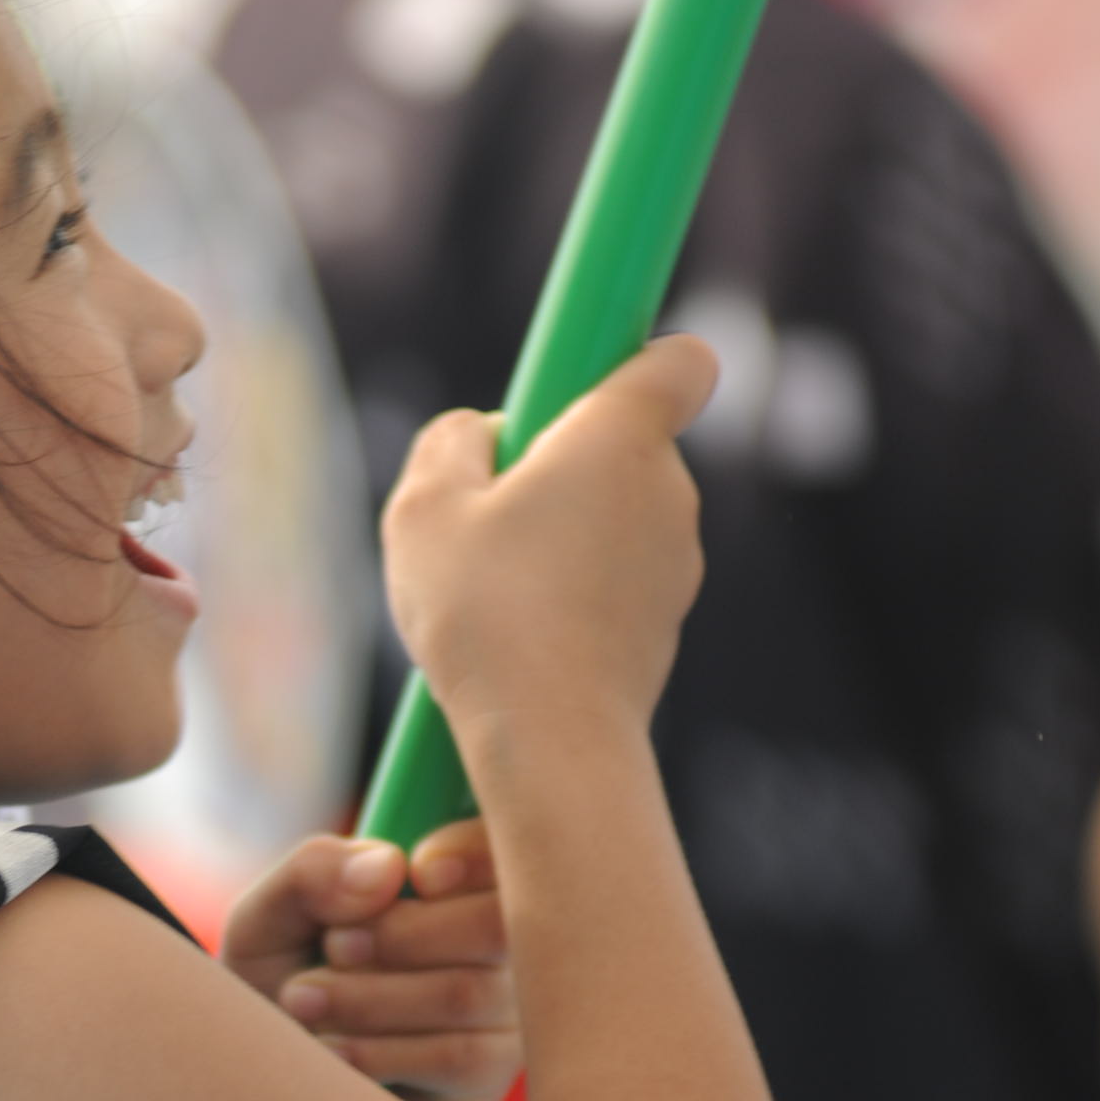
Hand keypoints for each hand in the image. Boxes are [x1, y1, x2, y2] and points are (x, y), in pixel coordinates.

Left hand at [223, 819, 517, 1100]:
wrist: (270, 1078)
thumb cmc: (282, 982)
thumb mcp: (270, 917)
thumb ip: (314, 873)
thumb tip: (388, 866)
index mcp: (458, 887)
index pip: (507, 850)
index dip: (468, 853)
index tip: (416, 872)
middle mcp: (498, 950)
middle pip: (497, 923)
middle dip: (401, 934)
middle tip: (333, 947)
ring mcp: (502, 1018)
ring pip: (466, 993)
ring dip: (369, 998)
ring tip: (303, 999)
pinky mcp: (486, 1081)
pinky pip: (455, 1057)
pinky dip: (378, 1052)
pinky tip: (332, 1051)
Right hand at [382, 335, 716, 738]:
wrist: (549, 739)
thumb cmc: (484, 613)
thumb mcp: (422, 505)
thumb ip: (450, 440)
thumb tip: (486, 434)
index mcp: (622, 436)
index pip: (677, 361)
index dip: (632, 362)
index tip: (569, 393)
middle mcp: (669, 489)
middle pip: (620, 444)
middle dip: (558, 464)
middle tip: (487, 515)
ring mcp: (677, 562)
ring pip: (613, 517)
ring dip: (561, 535)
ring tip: (494, 589)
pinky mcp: (666, 624)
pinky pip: (615, 580)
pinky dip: (574, 593)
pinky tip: (520, 635)